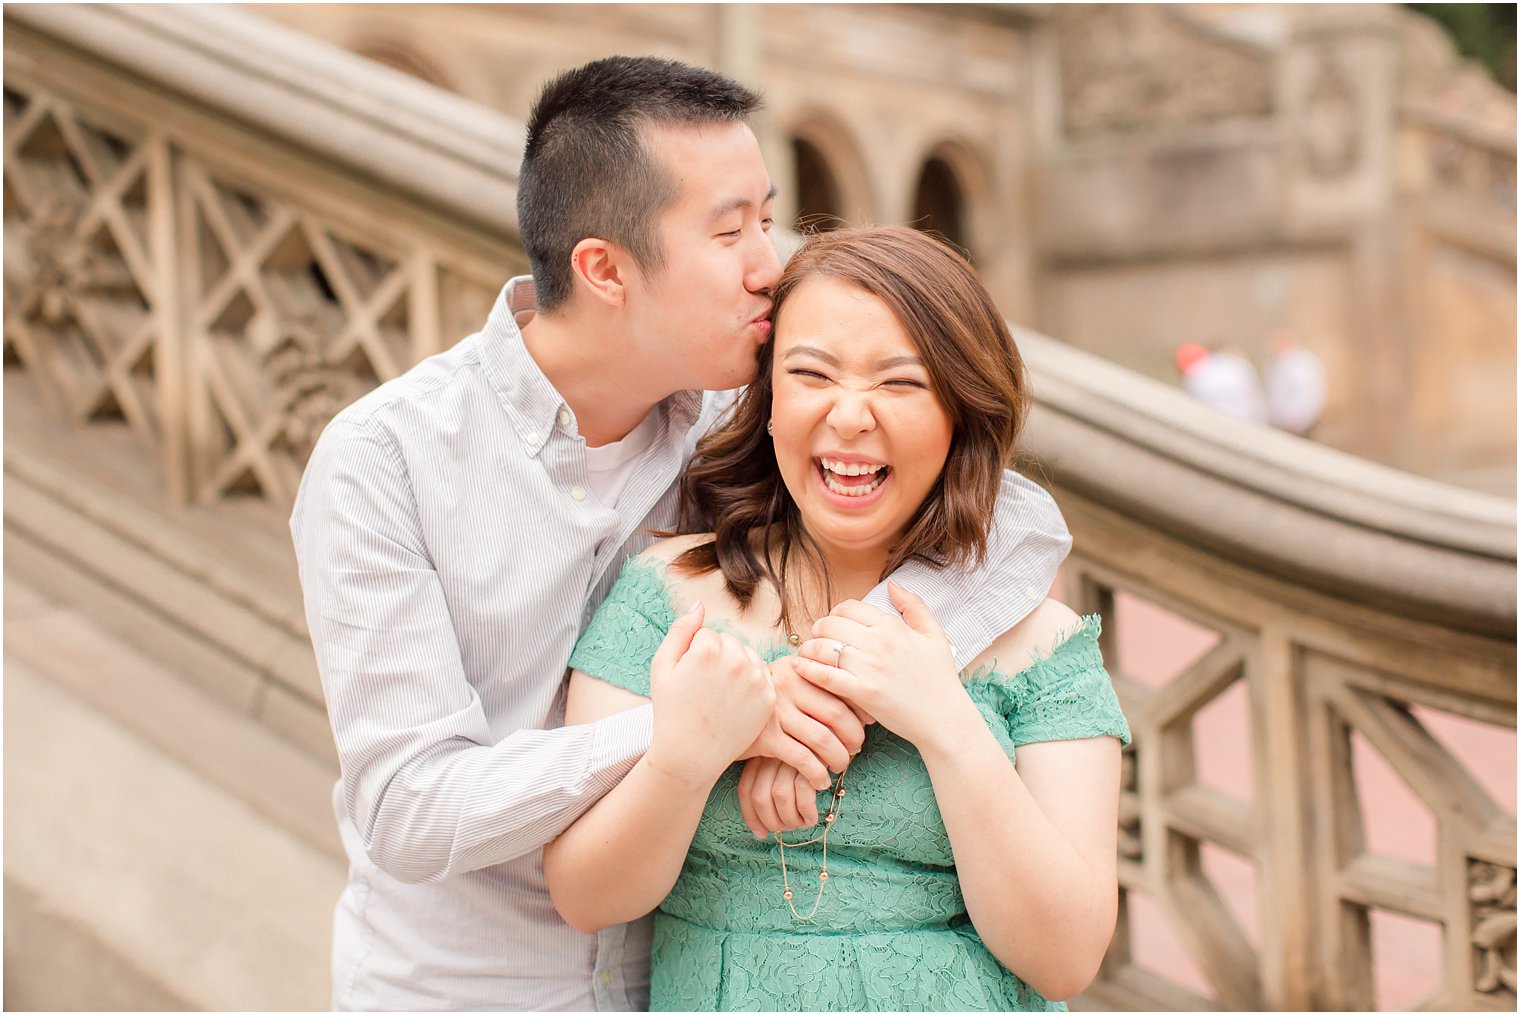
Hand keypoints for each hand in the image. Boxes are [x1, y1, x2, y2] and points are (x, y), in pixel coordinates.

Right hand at [646, 603, 774, 788]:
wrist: (690, 755)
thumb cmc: (671, 710)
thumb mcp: (662, 666)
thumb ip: (681, 629)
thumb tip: (699, 603)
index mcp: (709, 647)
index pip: (707, 634)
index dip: (694, 656)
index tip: (689, 679)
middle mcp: (737, 659)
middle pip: (730, 642)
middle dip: (718, 659)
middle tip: (703, 690)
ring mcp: (756, 679)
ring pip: (747, 656)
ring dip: (736, 669)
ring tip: (718, 696)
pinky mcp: (768, 697)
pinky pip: (760, 675)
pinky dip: (749, 685)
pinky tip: (733, 703)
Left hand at [737, 757, 819, 838]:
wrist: (837, 733)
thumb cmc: (812, 758)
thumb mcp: (785, 768)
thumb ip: (770, 789)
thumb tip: (759, 832)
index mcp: (760, 753)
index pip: (746, 789)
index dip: (751, 816)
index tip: (760, 834)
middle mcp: (771, 752)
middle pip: (760, 797)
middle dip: (773, 822)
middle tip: (788, 828)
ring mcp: (791, 753)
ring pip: (780, 796)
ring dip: (791, 819)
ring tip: (802, 823)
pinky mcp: (812, 756)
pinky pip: (803, 791)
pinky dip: (806, 811)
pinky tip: (812, 817)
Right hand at [738, 656, 870, 791]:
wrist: (715, 714)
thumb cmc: (764, 702)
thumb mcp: (786, 681)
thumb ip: (818, 684)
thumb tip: (865, 705)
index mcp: (798, 668)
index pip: (841, 687)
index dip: (860, 709)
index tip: (868, 724)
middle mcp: (787, 685)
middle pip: (837, 714)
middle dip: (854, 737)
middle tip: (856, 750)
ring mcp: (776, 711)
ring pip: (823, 739)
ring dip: (839, 758)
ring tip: (840, 766)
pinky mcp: (766, 737)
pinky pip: (804, 759)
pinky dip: (817, 773)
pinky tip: (820, 781)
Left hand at [794, 581, 974, 749]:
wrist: (943, 718)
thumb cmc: (939, 678)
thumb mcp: (934, 634)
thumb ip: (913, 605)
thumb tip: (892, 583)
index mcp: (892, 626)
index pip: (848, 607)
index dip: (835, 613)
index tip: (833, 625)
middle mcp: (878, 642)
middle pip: (830, 624)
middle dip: (818, 629)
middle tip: (817, 639)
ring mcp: (868, 667)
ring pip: (822, 647)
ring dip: (809, 649)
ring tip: (807, 654)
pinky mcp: (861, 692)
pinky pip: (824, 675)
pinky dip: (808, 669)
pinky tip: (800, 668)